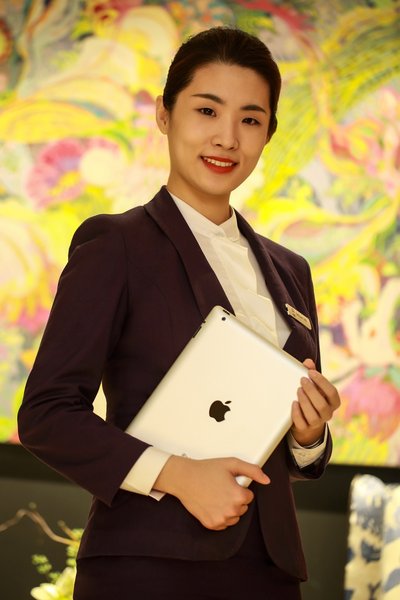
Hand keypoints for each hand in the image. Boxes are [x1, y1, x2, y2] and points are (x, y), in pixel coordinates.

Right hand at [154, 455, 269, 529]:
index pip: (249, 496)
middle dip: (235, 498)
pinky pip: (224, 524)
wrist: (185, 478)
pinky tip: (212, 504)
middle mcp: (231, 510)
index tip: (228, 483)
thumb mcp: (232, 464)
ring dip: (229, 508)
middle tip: (221, 488)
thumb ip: (252, 471)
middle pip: (242, 507)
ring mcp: (221, 519)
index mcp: (238, 496)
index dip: (239, 488)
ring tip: (216, 495)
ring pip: (234, 516)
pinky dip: (220, 515)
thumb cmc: (206, 470)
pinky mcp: (212, 525)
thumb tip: (266, 480)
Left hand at [291, 358, 340, 446]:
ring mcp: (317, 423)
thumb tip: (308, 362)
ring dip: (305, 401)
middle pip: (322, 404)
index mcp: (334, 402)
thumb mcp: (314, 386)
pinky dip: (297, 413)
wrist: (306, 421)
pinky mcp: (305, 429)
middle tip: (302, 380)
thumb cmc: (312, 398)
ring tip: (298, 390)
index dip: (322, 381)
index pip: (332, 392)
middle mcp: (328, 414)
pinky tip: (293, 403)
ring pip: (313, 415)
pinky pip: (302, 423)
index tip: (311, 372)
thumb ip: (311, 373)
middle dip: (311, 391)